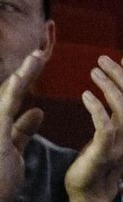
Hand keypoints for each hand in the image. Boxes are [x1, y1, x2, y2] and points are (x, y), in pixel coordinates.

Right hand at [0, 52, 47, 201]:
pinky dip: (14, 90)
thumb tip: (38, 110)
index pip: (11, 97)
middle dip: (24, 73)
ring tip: (37, 56)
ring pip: (5, 95)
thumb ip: (22, 129)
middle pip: (8, 91)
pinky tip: (24, 76)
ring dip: (22, 75)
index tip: (39, 63)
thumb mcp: (13, 149)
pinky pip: (4, 107)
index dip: (25, 80)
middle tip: (39, 52)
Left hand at [64, 55, 122, 201]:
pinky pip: (105, 126)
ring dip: (109, 86)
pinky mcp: (104, 153)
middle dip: (121, 75)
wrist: (90, 194)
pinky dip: (96, 108)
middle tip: (102, 59)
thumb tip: (115, 91)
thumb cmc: (95, 162)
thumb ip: (117, 118)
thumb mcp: (112, 137)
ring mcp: (122, 146)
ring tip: (93, 72)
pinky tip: (85, 95)